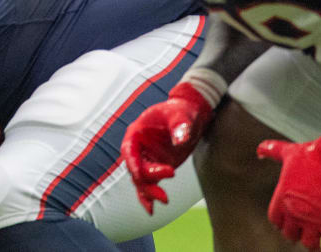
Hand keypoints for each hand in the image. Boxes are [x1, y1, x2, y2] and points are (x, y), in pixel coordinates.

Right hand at [121, 82, 214, 214]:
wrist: (191, 115)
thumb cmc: (182, 111)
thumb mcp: (181, 114)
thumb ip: (180, 125)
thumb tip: (180, 140)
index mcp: (136, 132)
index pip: (129, 151)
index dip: (133, 164)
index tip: (142, 175)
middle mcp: (138, 147)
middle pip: (136, 169)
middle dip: (147, 183)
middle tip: (164, 195)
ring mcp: (147, 158)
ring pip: (142, 180)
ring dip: (149, 192)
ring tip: (164, 201)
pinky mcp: (157, 166)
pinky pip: (150, 183)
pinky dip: (149, 196)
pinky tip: (151, 210)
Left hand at [257, 128, 320, 249]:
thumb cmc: (313, 155)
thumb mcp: (288, 151)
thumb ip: (272, 151)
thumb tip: (259, 151)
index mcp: (282, 198)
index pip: (275, 220)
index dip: (282, 223)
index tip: (288, 222)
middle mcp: (295, 212)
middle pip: (291, 235)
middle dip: (298, 235)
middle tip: (305, 233)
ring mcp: (314, 220)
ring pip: (310, 244)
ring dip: (315, 243)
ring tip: (320, 240)